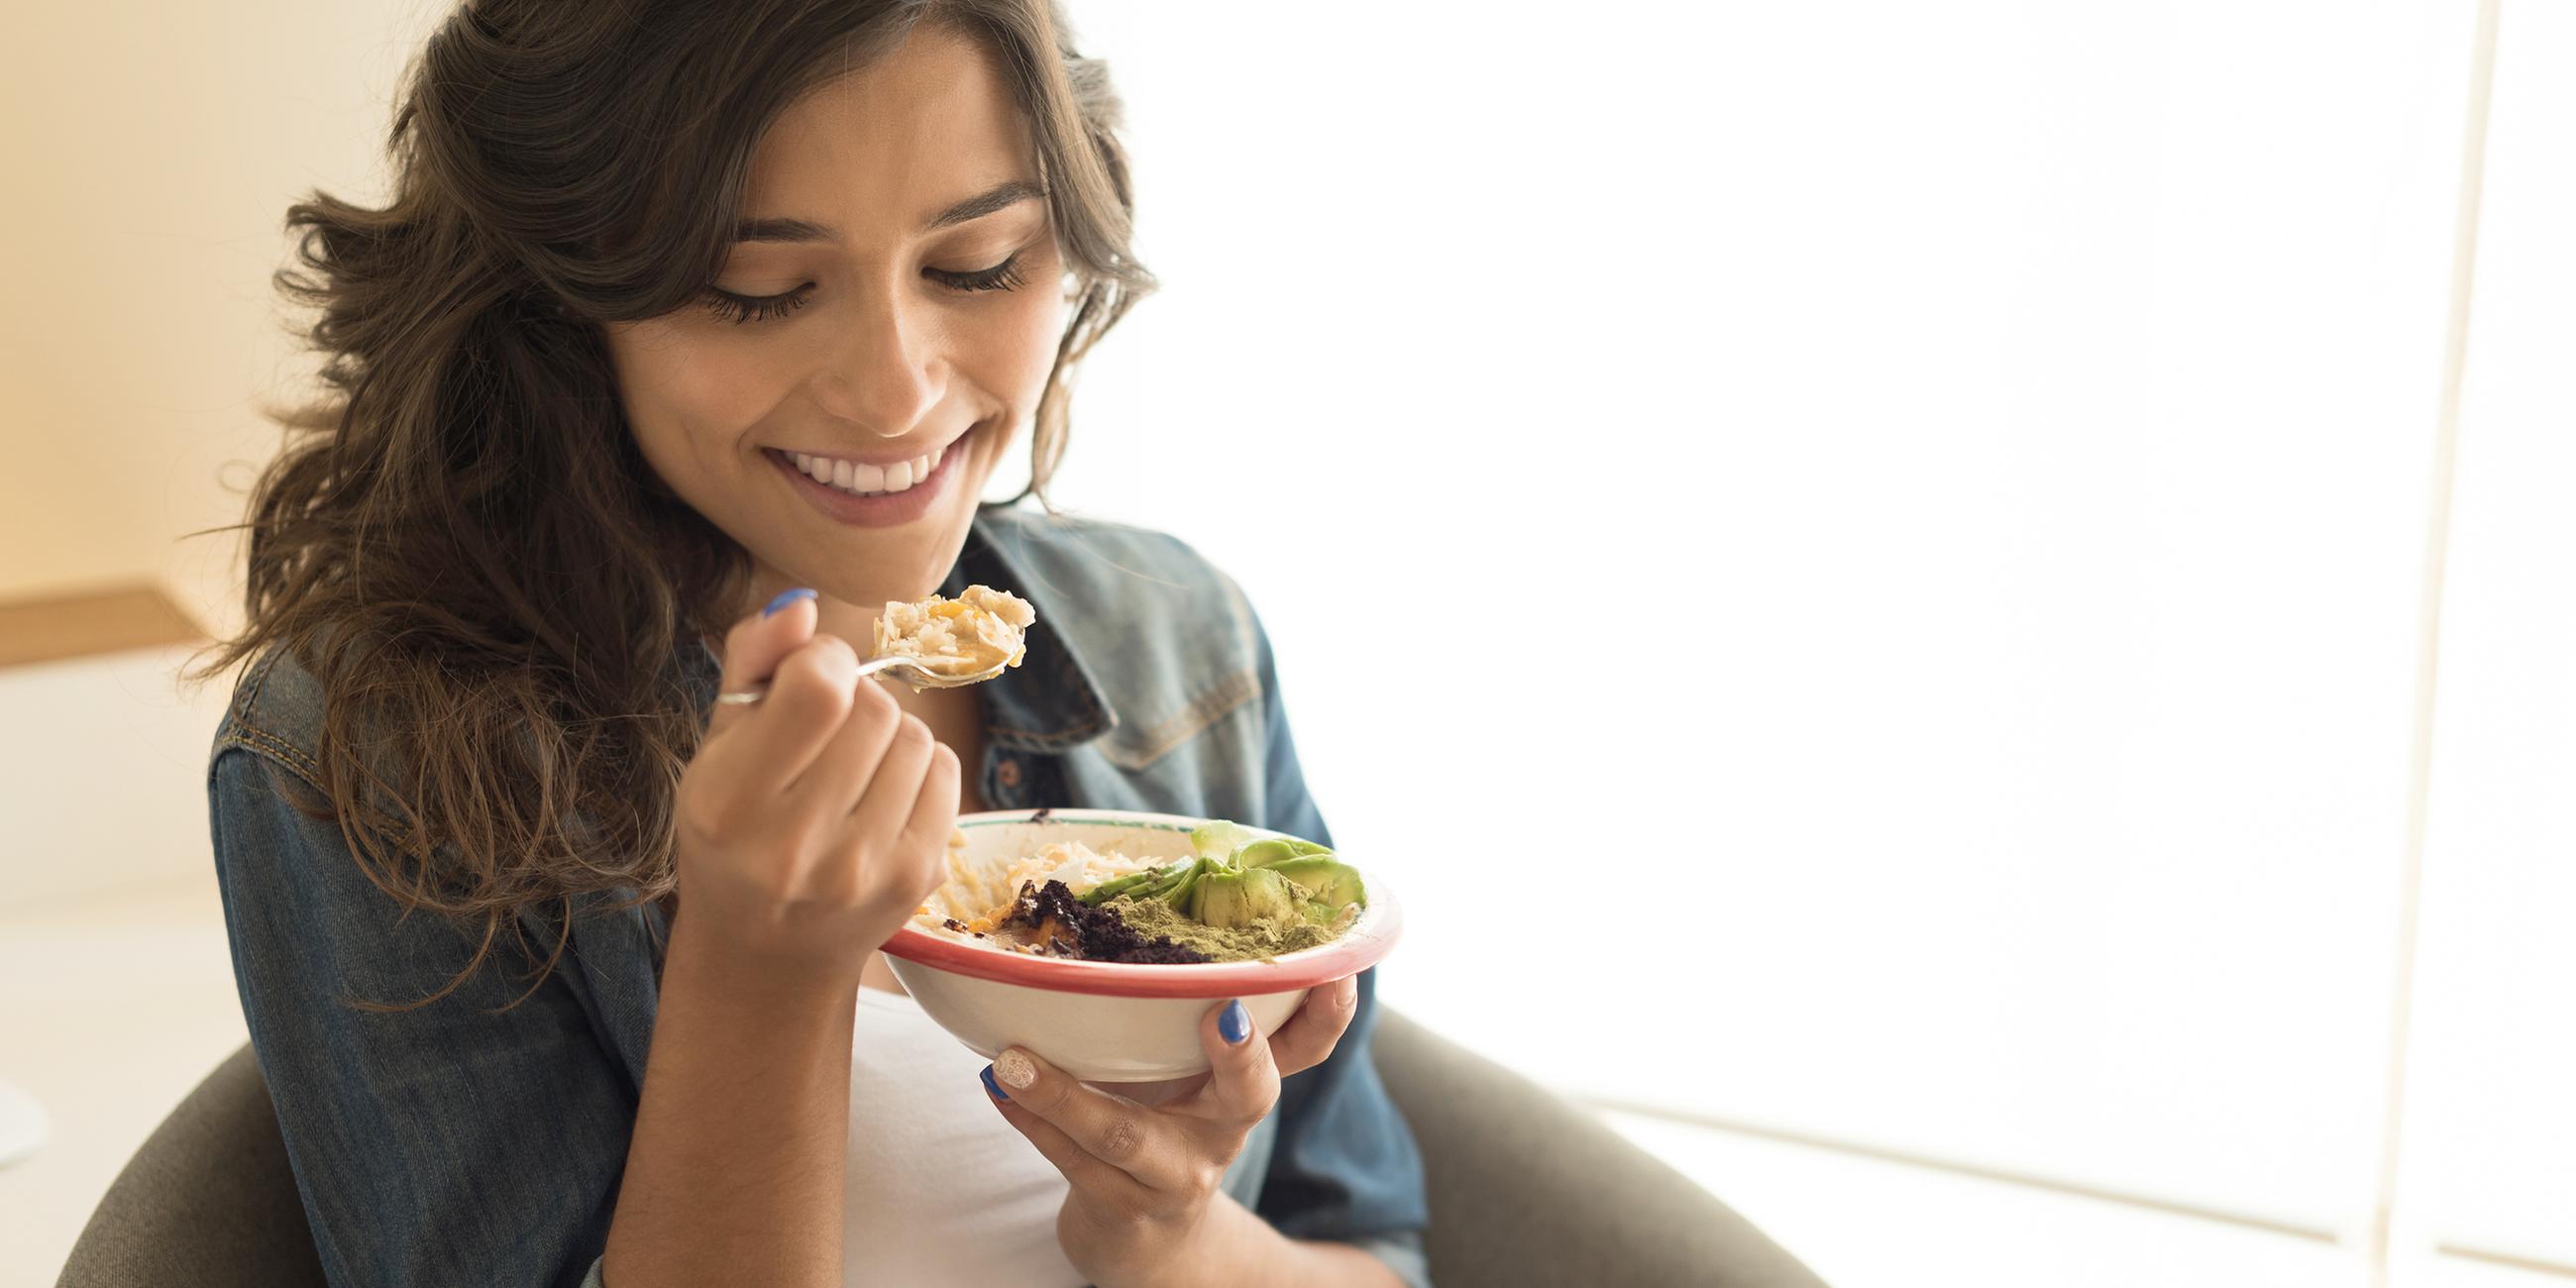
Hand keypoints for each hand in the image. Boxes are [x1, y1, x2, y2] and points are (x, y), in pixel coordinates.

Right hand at [669, 589, 960, 984]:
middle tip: (824, 732)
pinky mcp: (916, 879)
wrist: (766, 955)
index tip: (805, 679)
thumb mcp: (717, 750)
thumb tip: (801, 606)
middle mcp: (796, 847)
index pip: (819, 689)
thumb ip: (750, 664)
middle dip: (854, 699)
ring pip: (917, 736)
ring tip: (849, 767)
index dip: (822, 661)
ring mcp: (864, 870)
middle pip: (874, 708)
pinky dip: (918, 766)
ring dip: (889, 733)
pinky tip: (880, 793)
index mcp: (730, 806)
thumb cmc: (735, 835)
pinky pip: (946, 772)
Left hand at [979, 974, 1363, 1287]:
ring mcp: (1176, 1177)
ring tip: (1016, 1060)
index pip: (1305, 1047)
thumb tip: (1134, 905)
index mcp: (1244, 1087)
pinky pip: (1070, 1161)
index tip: (1332, 972)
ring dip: (1065, 1094)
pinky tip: (997, 1087)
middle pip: (1251, 1094)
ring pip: (1126, 1135)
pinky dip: (1028, 1118)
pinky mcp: (1124, 1210)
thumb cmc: (1164, 1128)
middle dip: (1241, 1054)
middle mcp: (1224, 1131)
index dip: (1325, 1014)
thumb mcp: (1189, 1078)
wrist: (1146, 1242)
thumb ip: (1180, 1015)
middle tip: (1220, 1012)